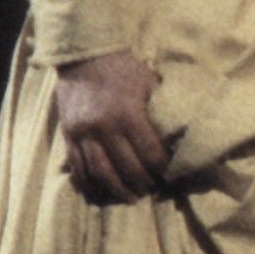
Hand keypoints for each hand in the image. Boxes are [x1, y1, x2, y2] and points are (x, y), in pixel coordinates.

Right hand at [53, 50, 169, 203]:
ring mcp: (83, 132)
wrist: (84, 56)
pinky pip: (77, 166)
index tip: (172, 178)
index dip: (163, 170)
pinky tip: (100, 192)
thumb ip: (164, 111)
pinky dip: (90, 182)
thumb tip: (186, 136)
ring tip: (131, 198)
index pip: (151, 154)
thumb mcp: (150, 85)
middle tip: (154, 190)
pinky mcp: (68, 134)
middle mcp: (104, 126)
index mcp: (129, 114)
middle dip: (144, 183)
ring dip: (118, 190)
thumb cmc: (125, 70)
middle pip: (128, 168)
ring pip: (101, 172)